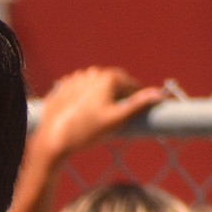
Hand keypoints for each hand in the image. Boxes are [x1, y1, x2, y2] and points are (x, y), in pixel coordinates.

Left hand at [34, 67, 162, 163]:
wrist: (53, 139)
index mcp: (108, 77)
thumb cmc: (87, 131)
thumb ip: (138, 105)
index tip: (142, 110)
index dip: (138, 98)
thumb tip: (159, 93)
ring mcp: (75, 78)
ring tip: (101, 116)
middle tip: (121, 114)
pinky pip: (80, 92)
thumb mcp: (117, 120)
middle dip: (119, 97)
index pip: (131, 86)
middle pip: (113, 84)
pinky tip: (84, 114)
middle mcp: (92, 72)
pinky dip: (85, 99)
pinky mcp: (62, 87)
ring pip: (96, 87)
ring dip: (102, 96)